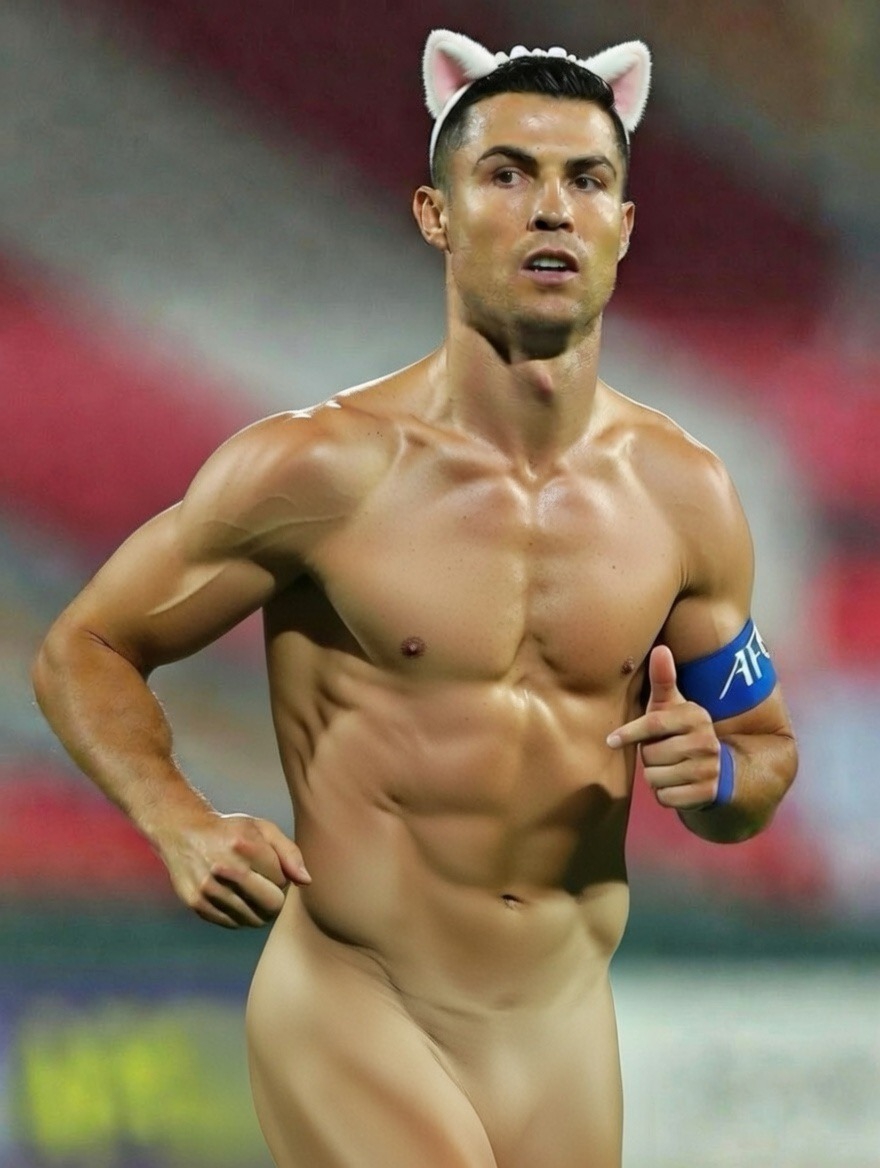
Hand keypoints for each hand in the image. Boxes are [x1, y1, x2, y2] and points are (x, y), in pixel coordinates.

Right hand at [156, 811, 310, 927]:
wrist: (183, 832)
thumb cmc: (231, 831)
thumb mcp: (262, 829)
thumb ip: (289, 853)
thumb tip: (306, 881)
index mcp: (245, 845)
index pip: (282, 880)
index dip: (281, 877)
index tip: (271, 869)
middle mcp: (226, 867)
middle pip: (271, 904)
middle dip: (276, 899)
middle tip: (268, 888)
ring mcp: (209, 888)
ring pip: (253, 918)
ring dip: (259, 910)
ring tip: (252, 892)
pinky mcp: (196, 903)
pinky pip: (232, 923)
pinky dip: (240, 916)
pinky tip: (235, 898)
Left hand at [607, 645, 722, 810]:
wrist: (716, 769)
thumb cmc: (680, 732)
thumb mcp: (671, 706)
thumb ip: (663, 680)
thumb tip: (660, 648)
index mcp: (696, 717)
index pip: (653, 725)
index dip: (629, 733)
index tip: (611, 740)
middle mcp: (707, 742)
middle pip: (650, 755)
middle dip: (649, 757)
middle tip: (662, 752)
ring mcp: (709, 769)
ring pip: (655, 778)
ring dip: (655, 776)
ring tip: (669, 767)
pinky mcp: (707, 794)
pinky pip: (665, 797)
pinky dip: (664, 794)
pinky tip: (676, 784)